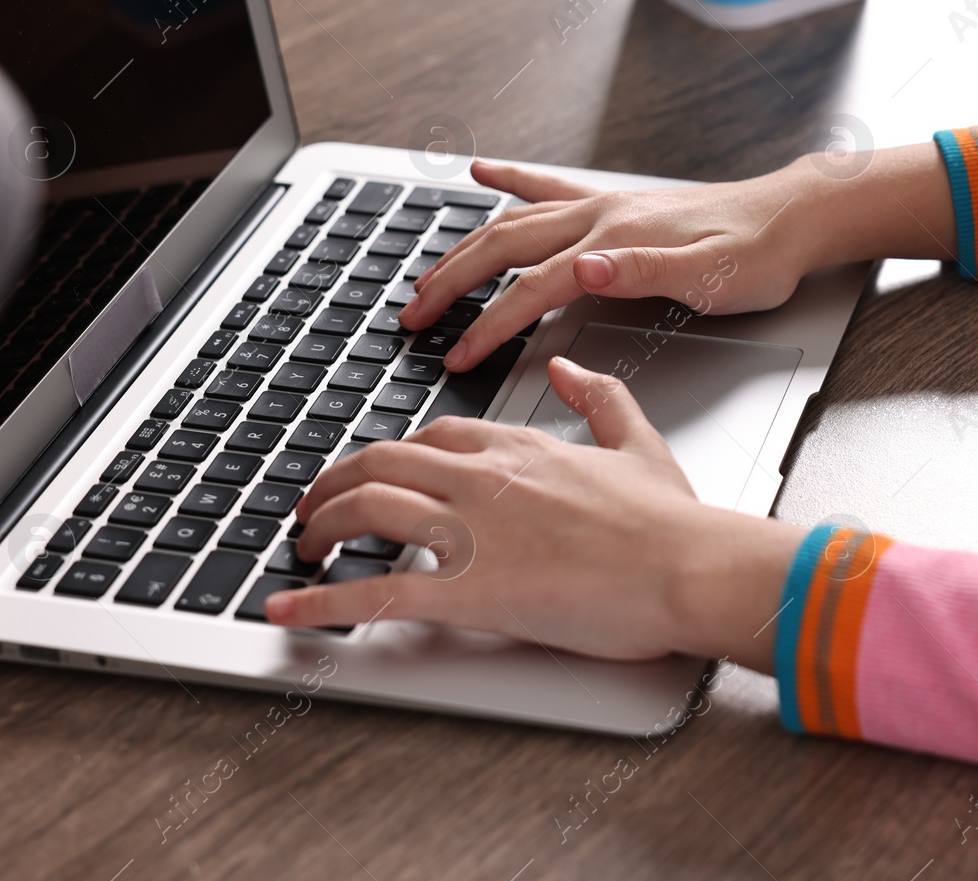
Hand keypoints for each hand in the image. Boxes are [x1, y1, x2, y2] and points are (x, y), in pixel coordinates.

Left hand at [265, 357, 802, 669]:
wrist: (690, 567)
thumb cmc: (672, 523)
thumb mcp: (639, 441)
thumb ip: (600, 398)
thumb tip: (568, 366)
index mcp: (519, 446)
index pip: (431, 436)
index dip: (390, 456)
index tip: (375, 474)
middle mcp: (482, 478)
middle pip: (379, 463)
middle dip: (334, 484)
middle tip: (315, 509)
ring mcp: (470, 531)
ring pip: (365, 508)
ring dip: (320, 528)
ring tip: (301, 549)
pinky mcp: (468, 590)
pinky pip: (376, 590)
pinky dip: (320, 602)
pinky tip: (286, 611)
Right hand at [399, 158, 835, 371]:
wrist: (788, 218)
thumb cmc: (755, 257)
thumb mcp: (709, 279)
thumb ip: (643, 272)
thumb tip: (586, 269)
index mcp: (613, 244)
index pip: (532, 290)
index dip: (489, 326)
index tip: (457, 356)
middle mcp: (598, 219)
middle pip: (503, 248)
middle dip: (451, 284)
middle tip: (413, 317)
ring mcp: (602, 207)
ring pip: (512, 221)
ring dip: (464, 247)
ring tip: (427, 273)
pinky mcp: (613, 204)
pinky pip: (547, 187)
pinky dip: (509, 179)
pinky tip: (481, 171)